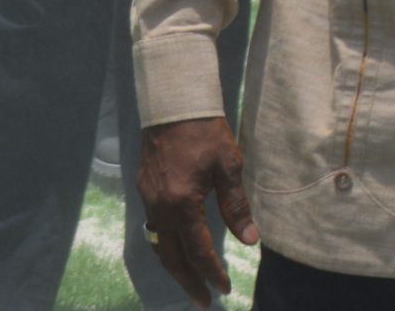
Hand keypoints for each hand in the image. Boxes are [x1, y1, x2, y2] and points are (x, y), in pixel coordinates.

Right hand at [139, 117, 254, 305]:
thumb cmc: (206, 132)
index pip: (198, 250)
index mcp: (182, 204)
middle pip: (172, 257)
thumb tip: (249, 240)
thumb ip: (236, 206)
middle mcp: (160, 208)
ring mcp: (148, 200)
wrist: (173, 104)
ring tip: (191, 283)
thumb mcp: (228, 166)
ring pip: (160, 245)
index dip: (212, 272)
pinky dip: (166, 247)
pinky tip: (177, 250)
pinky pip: (154, 229)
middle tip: (204, 302)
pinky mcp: (144, 190)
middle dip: (189, 282)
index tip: (224, 289)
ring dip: (175, 268)